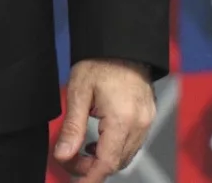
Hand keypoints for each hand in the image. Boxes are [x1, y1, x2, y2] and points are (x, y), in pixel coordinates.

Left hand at [51, 58, 154, 180]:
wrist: (122, 42)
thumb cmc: (100, 62)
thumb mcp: (79, 93)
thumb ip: (72, 128)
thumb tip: (62, 155)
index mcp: (123, 120)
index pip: (107, 163)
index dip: (89, 177)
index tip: (75, 182)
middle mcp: (140, 124)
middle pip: (117, 163)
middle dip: (92, 167)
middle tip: (69, 159)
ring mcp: (147, 120)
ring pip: (126, 155)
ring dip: (104, 158)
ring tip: (83, 149)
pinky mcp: (148, 115)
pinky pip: (133, 143)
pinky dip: (115, 147)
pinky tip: (99, 139)